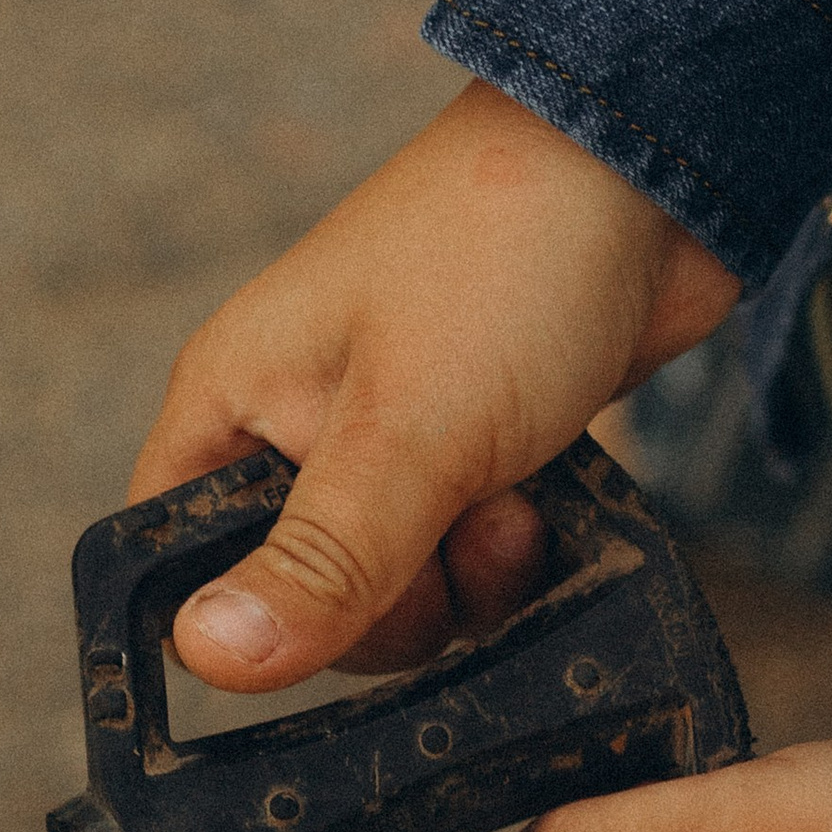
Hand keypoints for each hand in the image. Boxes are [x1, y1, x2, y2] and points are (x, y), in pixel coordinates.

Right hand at [132, 82, 739, 690]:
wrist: (660, 172)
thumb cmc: (504, 258)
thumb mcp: (406, 432)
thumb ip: (318, 559)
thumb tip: (210, 659)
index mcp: (232, 405)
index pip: (171, 561)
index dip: (239, 613)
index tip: (330, 612)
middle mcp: (294, 430)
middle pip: (303, 606)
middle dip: (398, 600)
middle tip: (460, 525)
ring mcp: (388, 445)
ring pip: (402, 598)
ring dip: (473, 579)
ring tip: (518, 497)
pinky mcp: (473, 456)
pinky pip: (470, 563)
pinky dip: (516, 555)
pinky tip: (550, 499)